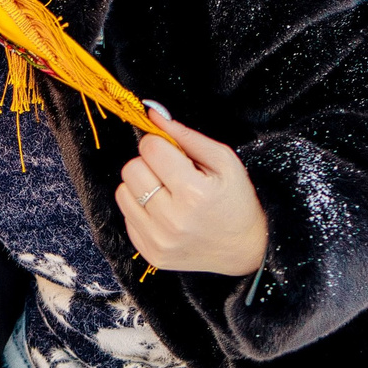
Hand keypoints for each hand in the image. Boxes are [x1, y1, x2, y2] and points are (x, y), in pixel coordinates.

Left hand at [117, 112, 268, 275]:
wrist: (244, 250)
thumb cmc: (236, 201)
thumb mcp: (223, 161)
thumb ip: (186, 136)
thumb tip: (153, 114)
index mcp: (193, 193)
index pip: (150, 149)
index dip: (159, 143)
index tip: (172, 151)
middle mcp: (172, 220)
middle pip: (131, 169)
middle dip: (148, 163)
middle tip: (169, 172)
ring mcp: (158, 240)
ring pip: (123, 192)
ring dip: (141, 186)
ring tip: (165, 192)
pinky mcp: (150, 253)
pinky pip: (126, 217)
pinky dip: (141, 209)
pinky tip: (164, 212)